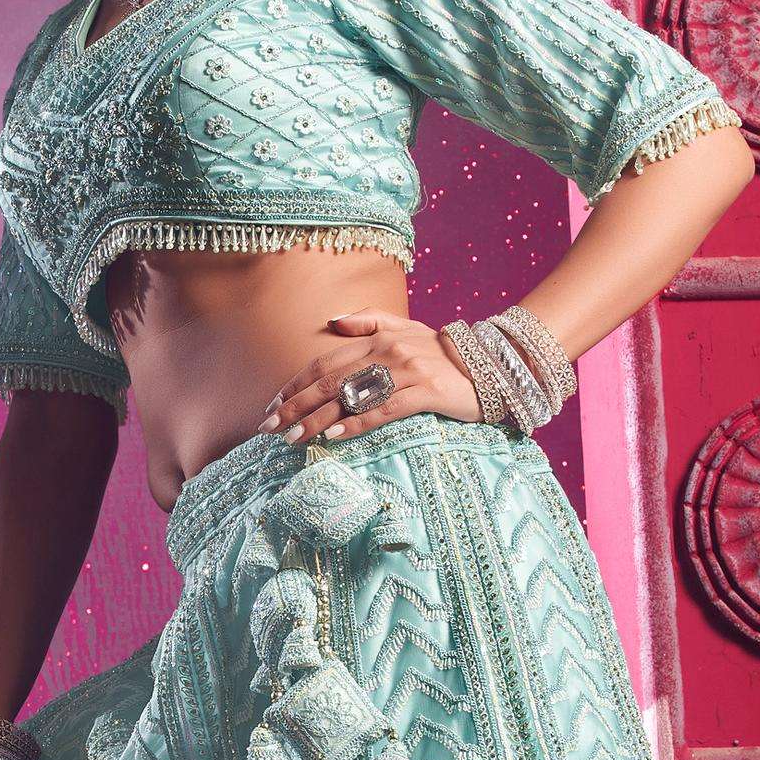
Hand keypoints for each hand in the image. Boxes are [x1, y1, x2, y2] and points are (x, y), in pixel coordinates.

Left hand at [260, 310, 484, 447]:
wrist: (490, 364)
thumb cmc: (441, 352)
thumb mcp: (405, 328)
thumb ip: (368, 320)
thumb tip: (332, 322)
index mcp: (377, 337)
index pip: (325, 361)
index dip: (295, 384)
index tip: (272, 406)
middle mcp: (388, 351)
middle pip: (331, 381)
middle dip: (296, 406)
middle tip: (269, 428)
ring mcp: (408, 371)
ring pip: (352, 397)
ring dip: (318, 419)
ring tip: (294, 438)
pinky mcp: (427, 391)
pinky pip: (385, 410)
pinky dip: (358, 423)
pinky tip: (336, 435)